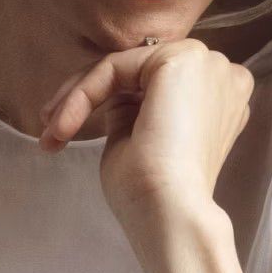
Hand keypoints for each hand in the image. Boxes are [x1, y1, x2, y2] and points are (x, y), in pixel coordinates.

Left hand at [36, 37, 252, 246]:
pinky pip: (114, 67)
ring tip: (52, 132)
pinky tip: (63, 126)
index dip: (103, 104)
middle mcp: (220, 74)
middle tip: (51, 130)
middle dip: (86, 97)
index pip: (151, 86)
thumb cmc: (155, 194)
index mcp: (219, 98)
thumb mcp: (140, 141)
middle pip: (136, 72)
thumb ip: (134, 111)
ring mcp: (205, 63)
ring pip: (122, 67)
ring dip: (79, 96)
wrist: (171, 213)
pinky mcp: (180, 59)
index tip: (63, 135)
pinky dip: (83, 95)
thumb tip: (115, 96)